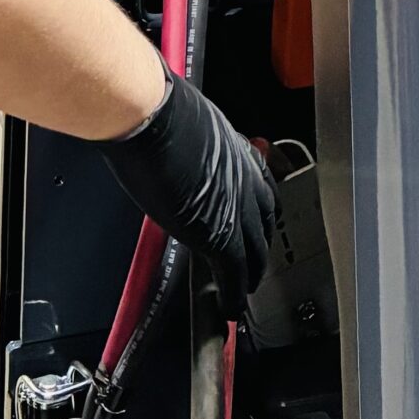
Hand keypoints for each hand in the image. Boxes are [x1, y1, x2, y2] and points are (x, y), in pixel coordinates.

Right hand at [97, 73, 277, 311]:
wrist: (155, 119)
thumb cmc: (160, 110)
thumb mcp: (187, 122)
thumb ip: (193, 141)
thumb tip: (176, 142)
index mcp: (238, 152)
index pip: (262, 189)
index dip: (262, 210)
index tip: (261, 221)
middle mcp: (246, 180)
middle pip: (264, 223)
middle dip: (261, 245)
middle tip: (255, 261)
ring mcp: (237, 209)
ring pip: (255, 252)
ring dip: (251, 273)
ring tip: (245, 290)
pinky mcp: (220, 235)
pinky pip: (234, 274)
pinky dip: (235, 294)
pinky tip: (232, 307)